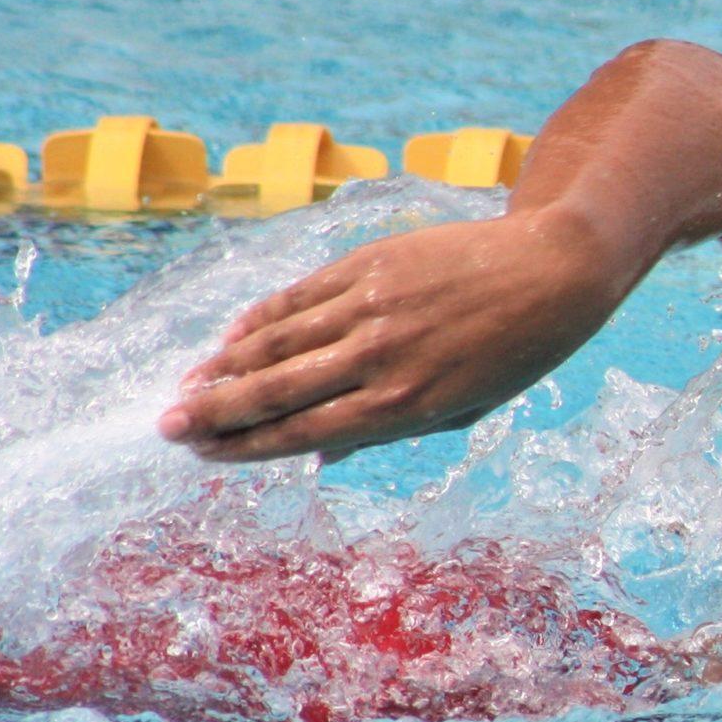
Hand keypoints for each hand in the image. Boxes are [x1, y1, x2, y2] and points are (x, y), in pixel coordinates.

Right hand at [161, 211, 633, 461]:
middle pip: (276, 390)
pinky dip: (259, 319)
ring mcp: (371, 308)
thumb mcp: (461, 409)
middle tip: (168, 427)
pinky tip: (231, 338)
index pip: (304, 431)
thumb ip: (385, 431)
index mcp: (405, 405)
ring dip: (224, 366)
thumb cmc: (513, 352)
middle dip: (215, 412)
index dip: (247, 445)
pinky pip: (299, 297)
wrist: (553, 271)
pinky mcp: (368, 266)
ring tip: (187, 387)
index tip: (205, 455)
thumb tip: (317, 455)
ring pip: (277, 341)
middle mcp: (380, 358)